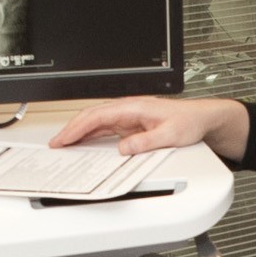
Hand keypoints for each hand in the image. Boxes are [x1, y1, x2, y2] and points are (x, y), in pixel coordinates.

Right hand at [50, 95, 248, 160]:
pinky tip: (81, 143)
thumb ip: (147, 142)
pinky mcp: (130, 125)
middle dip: (71, 129)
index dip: (77, 127)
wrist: (201, 118)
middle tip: (55, 144)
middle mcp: (127, 109)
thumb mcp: (170, 135)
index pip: (98, 116)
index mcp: (133, 107)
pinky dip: (90, 135)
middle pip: (91, 117)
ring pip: (95, 122)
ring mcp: (127, 117)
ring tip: (62, 145)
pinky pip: (104, 129)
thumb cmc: (188, 121)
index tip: (64, 138)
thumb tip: (124, 149)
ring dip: (78, 132)